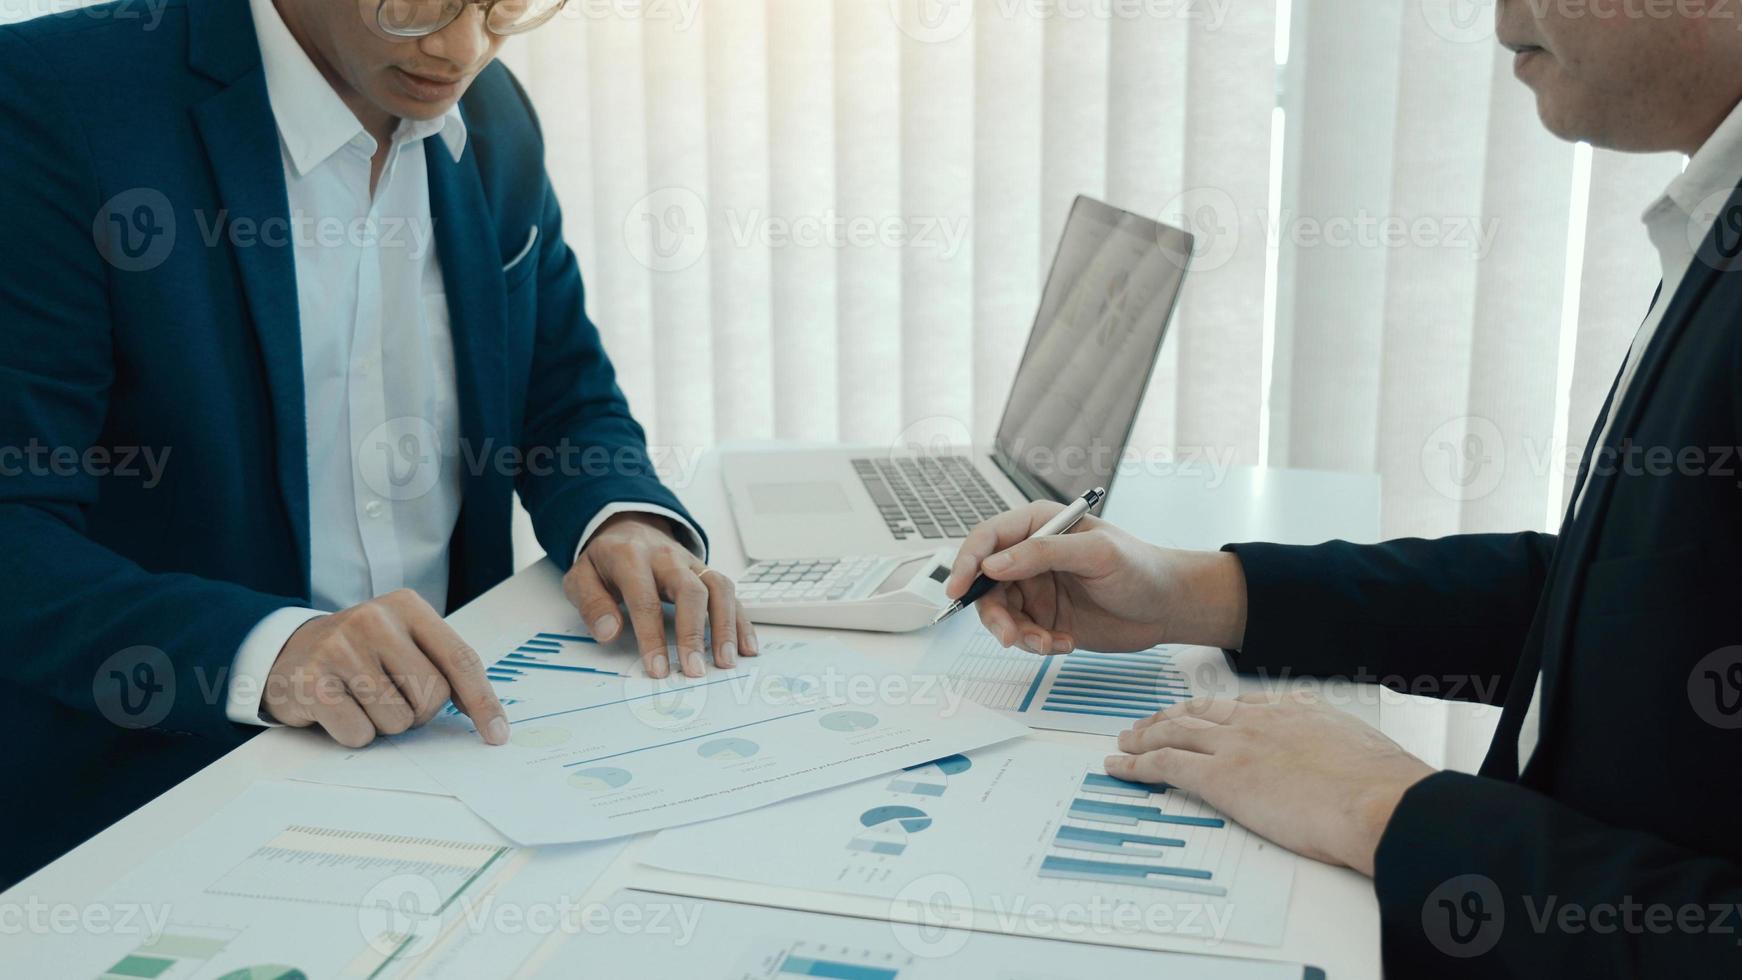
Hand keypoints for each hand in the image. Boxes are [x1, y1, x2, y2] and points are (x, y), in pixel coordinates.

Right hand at [264, 589, 506, 747]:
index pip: (461, 659)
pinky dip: (354, 733)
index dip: (483, 701)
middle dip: (419, 712)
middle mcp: (374, 619)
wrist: (289, 653)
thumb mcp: (404, 643)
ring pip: (398, 719)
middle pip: (432, 695)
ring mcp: (340, 647)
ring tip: (361, 699)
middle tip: (392, 698)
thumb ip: (444, 667)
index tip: (497, 734)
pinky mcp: (312, 681)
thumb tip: (490, 719)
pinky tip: (338, 709)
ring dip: (384, 724)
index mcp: (407, 606)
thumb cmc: (362, 654)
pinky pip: (360, 733)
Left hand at [563, 512, 757, 678]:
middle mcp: (667, 557)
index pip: (646, 599)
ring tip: (726, 662)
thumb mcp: (581, 576)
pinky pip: (730, 592)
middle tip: (694, 669)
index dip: (653, 637)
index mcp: (631, 558)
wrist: (627, 528)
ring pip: (718, 588)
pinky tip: (746, 647)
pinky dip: (741, 620)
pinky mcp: (706, 572)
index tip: (658, 668)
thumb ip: (591, 604)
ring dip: (726, 626)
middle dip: (694, 633)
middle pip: (690, 590)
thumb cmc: (605, 561)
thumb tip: (608, 632)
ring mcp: (691, 563)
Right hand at [944, 501, 1248, 653]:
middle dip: (993, 612)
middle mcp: (1031, 556)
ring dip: (1017, 633)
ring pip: (1001, 613)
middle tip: (1010, 635)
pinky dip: (1037, 644)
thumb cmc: (1141, 567)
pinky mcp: (1045, 618)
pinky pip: (1022, 634)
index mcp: (1040, 525)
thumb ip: (1044, 553)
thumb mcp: (1096, 553)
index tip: (958, 589)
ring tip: (1047, 642)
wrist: (1168, 607)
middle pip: (986, 582)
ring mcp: (1036, 588)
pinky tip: (1064, 643)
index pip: (988, 538)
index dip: (967, 561)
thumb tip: (994, 563)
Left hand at [1106, 693, 1434, 875]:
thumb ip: (1341, 752)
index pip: (1241, 705)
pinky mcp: (1221, 777)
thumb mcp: (1364, 752)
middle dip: (1170, 717)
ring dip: (1144, 736)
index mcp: (1297, 710)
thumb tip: (1348, 768)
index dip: (1211, 710)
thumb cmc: (1383, 789)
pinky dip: (1135, 764)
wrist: (1379, 802)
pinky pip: (1164, 764)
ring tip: (1126, 741)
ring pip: (1174, 732)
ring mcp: (1237, 745)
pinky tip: (1118, 765)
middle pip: (1201, 712)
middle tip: (1149, 723)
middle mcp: (1260, 720)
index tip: (1198, 713)